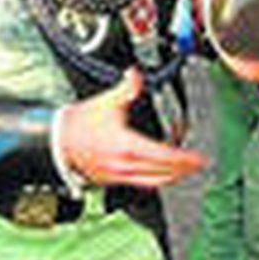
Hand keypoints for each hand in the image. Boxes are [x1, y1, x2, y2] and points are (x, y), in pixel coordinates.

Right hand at [58, 69, 206, 187]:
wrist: (60, 140)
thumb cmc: (81, 123)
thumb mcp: (107, 102)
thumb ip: (127, 88)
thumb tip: (136, 75)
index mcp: (127, 146)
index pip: (164, 156)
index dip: (185, 158)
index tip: (198, 157)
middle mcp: (126, 165)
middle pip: (164, 173)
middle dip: (184, 169)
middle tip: (198, 164)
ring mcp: (120, 176)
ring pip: (155, 182)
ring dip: (173, 177)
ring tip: (185, 170)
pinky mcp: (114, 181)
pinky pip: (142, 184)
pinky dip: (156, 180)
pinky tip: (161, 173)